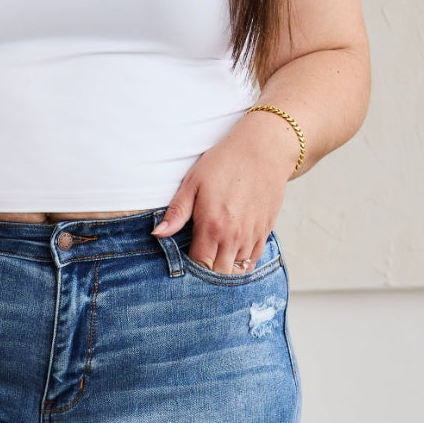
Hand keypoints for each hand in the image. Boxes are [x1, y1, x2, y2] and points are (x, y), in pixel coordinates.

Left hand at [151, 111, 299, 273]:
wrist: (265, 148)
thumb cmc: (225, 162)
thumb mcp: (194, 182)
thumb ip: (177, 212)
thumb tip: (158, 234)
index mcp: (213, 226)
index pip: (199, 265)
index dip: (191, 269)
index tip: (186, 260)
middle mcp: (234, 236)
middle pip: (219, 274)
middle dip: (207, 274)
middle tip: (199, 261)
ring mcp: (252, 236)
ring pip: (237, 271)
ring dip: (224, 269)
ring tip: (214, 257)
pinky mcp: (265, 232)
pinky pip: (252, 260)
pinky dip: (241, 262)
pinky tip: (232, 252)